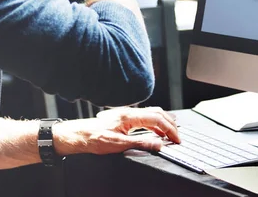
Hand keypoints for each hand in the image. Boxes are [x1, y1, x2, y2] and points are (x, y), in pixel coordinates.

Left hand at [53, 107, 179, 155]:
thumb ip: (140, 143)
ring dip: (163, 122)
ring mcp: (127, 114)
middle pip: (157, 113)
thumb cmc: (94, 138)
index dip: (169, 129)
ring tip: (171, 132)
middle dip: (170, 124)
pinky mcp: (124, 118)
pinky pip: (145, 117)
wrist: (79, 135)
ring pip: (151, 113)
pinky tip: (156, 131)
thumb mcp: (118, 145)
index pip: (157, 119)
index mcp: (130, 116)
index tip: (176, 139)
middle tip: (177, 136)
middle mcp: (129, 112)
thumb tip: (158, 144)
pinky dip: (155, 123)